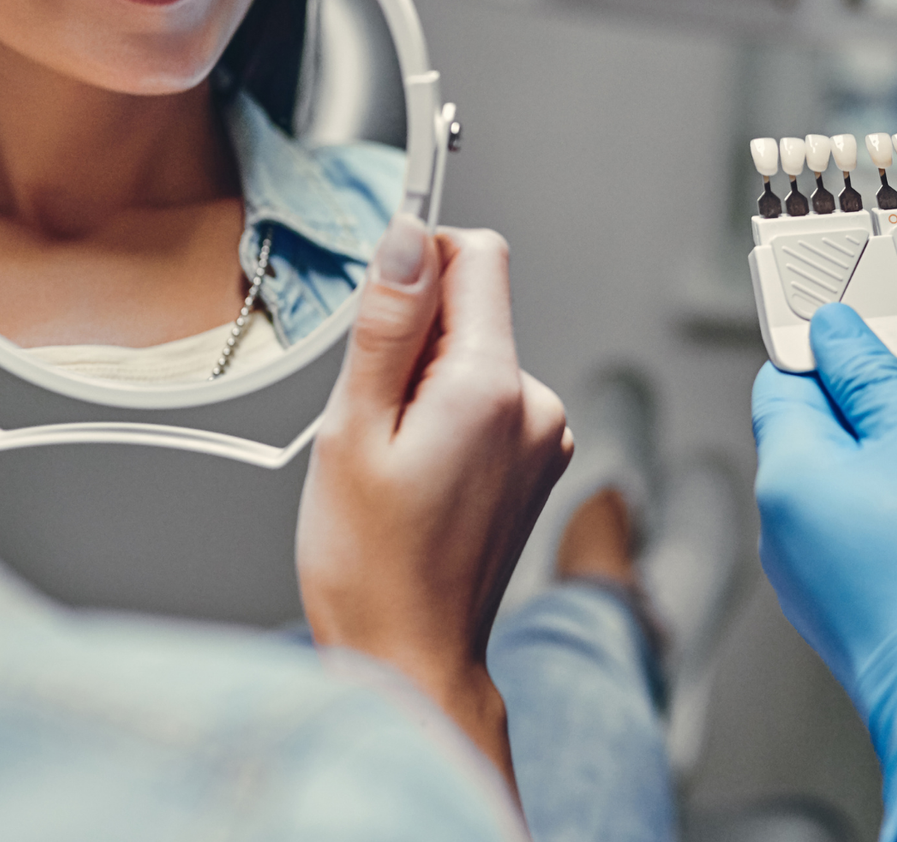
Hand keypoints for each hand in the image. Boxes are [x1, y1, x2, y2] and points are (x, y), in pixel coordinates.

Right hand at [297, 215, 573, 792]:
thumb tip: (408, 238)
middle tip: (373, 417)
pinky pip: (488, 400)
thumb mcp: (353, 430)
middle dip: (413, 339)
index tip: (377, 306)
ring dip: (426, 384)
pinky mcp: (536, 463)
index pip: (477, 255)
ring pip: (475, 356)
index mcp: (492, 388)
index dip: (418, 262)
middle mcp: (536, 407)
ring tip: (394, 459)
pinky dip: (447, 417)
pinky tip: (418, 475)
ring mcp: (543, 438)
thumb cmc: (372, 567)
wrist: (410, 658)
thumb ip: (387, 325)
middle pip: (472, 308)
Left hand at [753, 305, 896, 841]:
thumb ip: (874, 379)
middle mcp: (783, 527)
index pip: (787, 377)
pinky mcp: (848, 606)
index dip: (845, 355)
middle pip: (833, 425)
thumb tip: (833, 332)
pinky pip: (874, 530)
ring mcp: (812, 573)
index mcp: (788, 476)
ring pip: (864, 477)